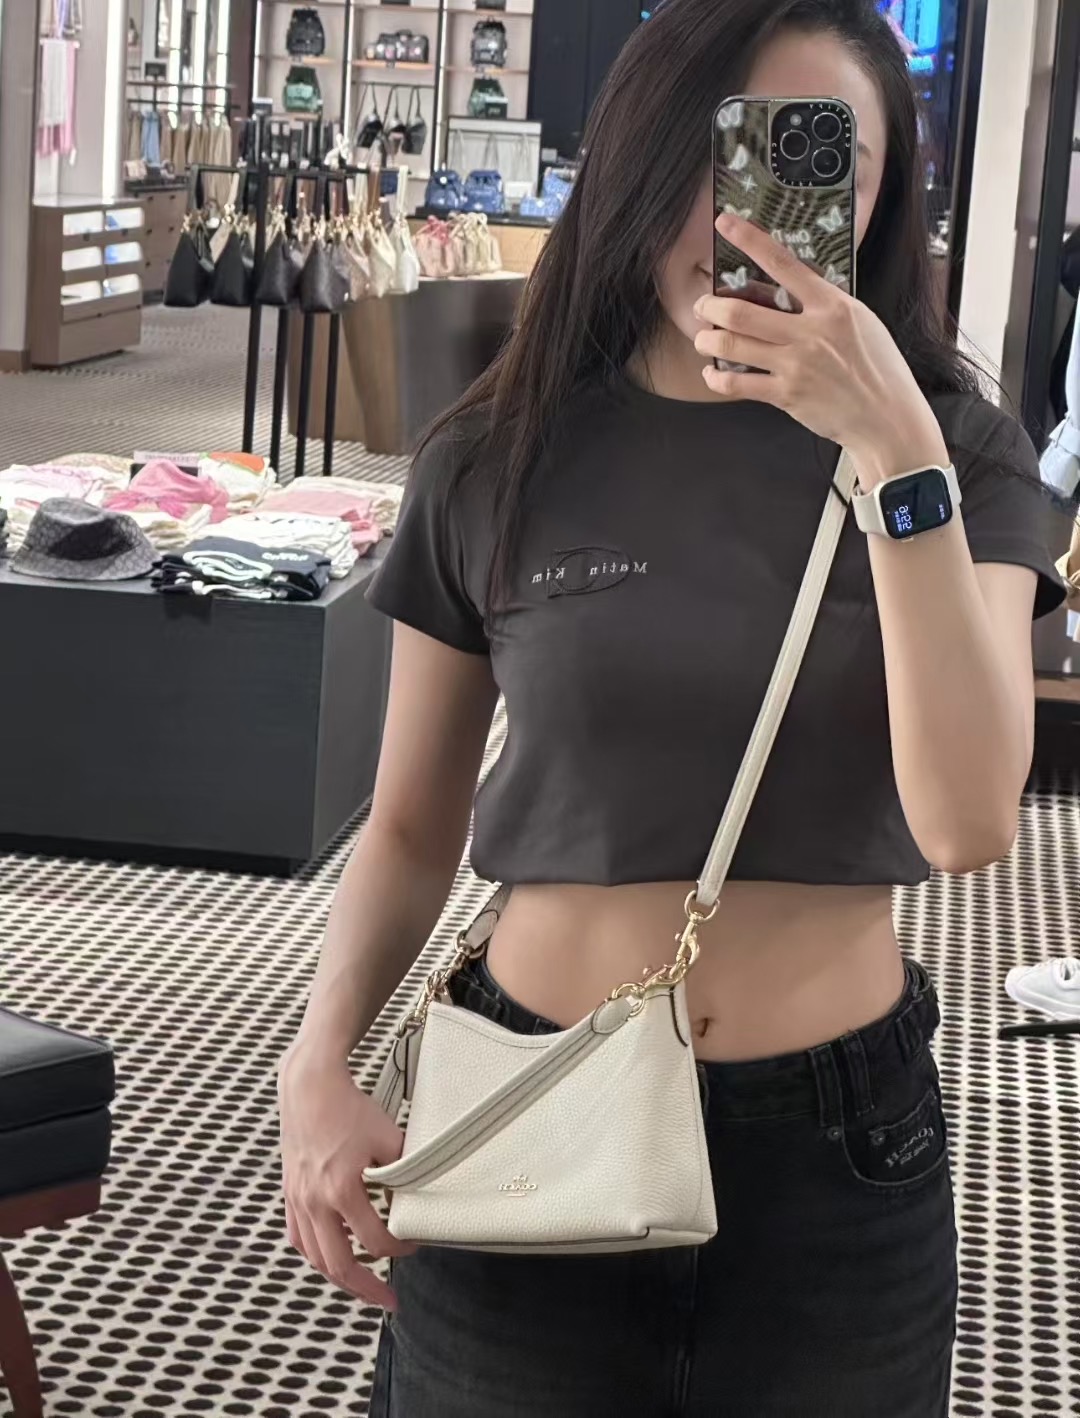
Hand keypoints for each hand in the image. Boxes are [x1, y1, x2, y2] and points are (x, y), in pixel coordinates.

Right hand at [278, 1045, 416, 1309]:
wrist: (310, 1087)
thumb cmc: (348, 1108)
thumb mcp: (387, 1136)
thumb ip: (404, 1170)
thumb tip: (422, 1194)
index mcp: (342, 1190)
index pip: (374, 1240)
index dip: (398, 1249)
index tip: (413, 1244)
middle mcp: (316, 1201)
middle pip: (339, 1264)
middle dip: (367, 1288)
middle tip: (388, 1300)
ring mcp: (299, 1200)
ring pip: (316, 1257)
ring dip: (340, 1277)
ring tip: (362, 1287)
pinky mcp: (290, 1193)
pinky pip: (298, 1237)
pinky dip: (315, 1254)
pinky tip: (329, 1257)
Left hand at [694, 213, 948, 488]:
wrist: (887, 417)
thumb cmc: (876, 369)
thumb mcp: (859, 322)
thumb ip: (822, 306)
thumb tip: (783, 293)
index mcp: (832, 305)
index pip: (783, 263)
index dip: (748, 240)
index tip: (724, 223)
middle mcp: (811, 331)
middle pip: (741, 311)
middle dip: (710, 307)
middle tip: (702, 307)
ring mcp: (796, 364)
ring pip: (733, 344)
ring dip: (707, 340)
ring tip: (702, 338)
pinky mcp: (786, 395)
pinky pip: (737, 384)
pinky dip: (717, 377)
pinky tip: (712, 373)